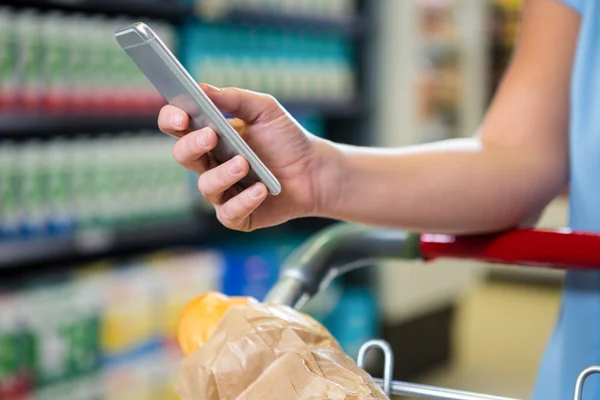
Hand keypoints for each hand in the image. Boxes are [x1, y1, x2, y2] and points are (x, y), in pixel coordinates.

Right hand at [158, 84, 334, 230]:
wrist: (315, 170)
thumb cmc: (287, 138)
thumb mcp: (265, 110)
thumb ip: (235, 99)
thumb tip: (202, 88)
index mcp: (210, 135)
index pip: (178, 126)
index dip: (172, 119)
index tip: (181, 115)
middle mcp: (210, 164)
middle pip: (183, 155)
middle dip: (192, 145)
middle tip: (210, 135)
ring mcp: (222, 191)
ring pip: (206, 186)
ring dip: (223, 174)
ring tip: (244, 163)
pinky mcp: (238, 215)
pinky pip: (229, 213)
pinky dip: (244, 201)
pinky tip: (260, 190)